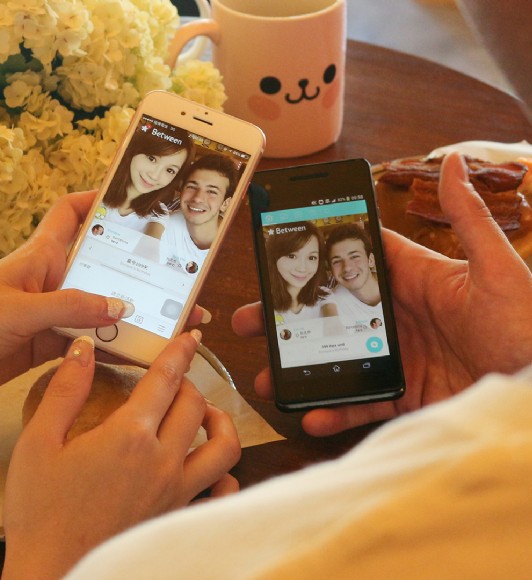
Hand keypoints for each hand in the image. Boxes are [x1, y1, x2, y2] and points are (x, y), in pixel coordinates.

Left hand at [0, 191, 208, 399]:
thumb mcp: (19, 310)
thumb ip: (70, 307)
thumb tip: (122, 307)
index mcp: (40, 256)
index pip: (70, 213)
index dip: (97, 199)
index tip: (133, 201)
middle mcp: (54, 280)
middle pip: (102, 266)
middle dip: (139, 270)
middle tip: (178, 278)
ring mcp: (55, 313)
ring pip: (102, 308)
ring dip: (134, 315)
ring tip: (173, 321)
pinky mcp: (52, 343)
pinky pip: (92, 341)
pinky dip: (115, 347)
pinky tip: (142, 353)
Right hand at [2, 330, 239, 579]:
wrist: (51, 574)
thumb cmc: (41, 513)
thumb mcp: (38, 444)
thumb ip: (65, 391)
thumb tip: (83, 349)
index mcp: (129, 435)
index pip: (166, 379)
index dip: (180, 351)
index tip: (191, 336)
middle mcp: (162, 459)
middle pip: (196, 404)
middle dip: (188, 383)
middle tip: (174, 380)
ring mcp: (176, 490)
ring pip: (224, 446)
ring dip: (220, 422)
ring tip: (204, 415)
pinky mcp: (178, 514)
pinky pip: (221, 491)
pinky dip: (225, 476)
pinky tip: (211, 468)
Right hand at [233, 152, 531, 435]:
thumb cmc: (530, 327)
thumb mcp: (498, 271)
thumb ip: (468, 219)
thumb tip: (454, 159)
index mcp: (418, 281)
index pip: (359, 261)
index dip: (320, 257)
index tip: (280, 256)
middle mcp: (402, 317)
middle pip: (334, 313)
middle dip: (292, 318)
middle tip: (252, 321)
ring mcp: (402, 358)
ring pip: (340, 360)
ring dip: (302, 368)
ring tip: (268, 377)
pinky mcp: (409, 394)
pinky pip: (365, 402)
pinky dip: (337, 411)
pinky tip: (310, 416)